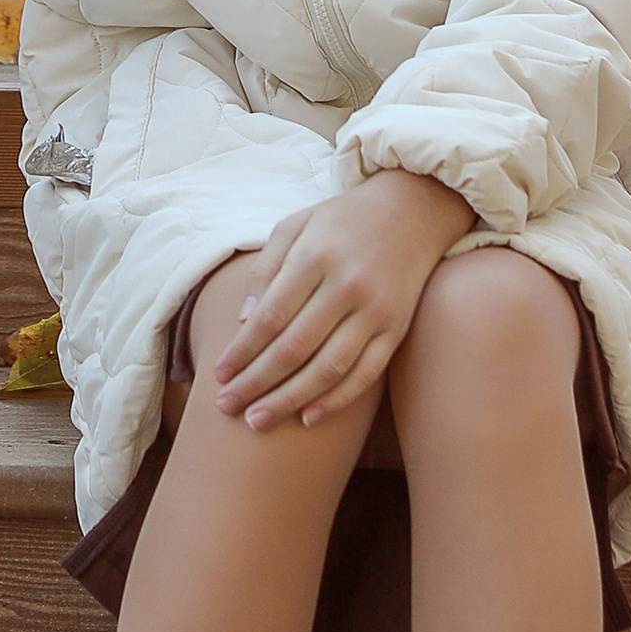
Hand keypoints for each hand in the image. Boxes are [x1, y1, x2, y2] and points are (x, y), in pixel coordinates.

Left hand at [210, 171, 473, 428]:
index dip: (241, 351)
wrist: (412, 210)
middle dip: (256, 383)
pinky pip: (366, 374)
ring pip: (328, 369)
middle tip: (227, 407)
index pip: (270, 316)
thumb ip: (266, 269)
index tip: (218, 374)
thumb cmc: (340, 221)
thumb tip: (243, 322)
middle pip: (294, 348)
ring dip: (289, 400)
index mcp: (315, 256)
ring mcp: (376, 310)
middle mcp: (347, 285)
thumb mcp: (295, 226)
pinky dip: (337, 400)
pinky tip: (308, 418)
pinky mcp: (397, 328)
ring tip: (258, 422)